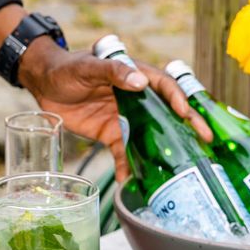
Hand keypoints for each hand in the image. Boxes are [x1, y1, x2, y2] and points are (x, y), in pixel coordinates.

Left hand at [18, 38, 211, 179]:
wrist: (44, 85)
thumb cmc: (68, 68)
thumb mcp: (88, 66)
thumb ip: (114, 72)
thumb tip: (141, 82)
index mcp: (135, 75)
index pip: (163, 86)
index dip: (177, 98)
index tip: (185, 112)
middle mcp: (136, 98)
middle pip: (166, 112)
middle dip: (187, 125)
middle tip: (205, 140)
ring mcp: (126, 118)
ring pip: (149, 136)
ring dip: (162, 152)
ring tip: (179, 168)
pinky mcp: (112, 134)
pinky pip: (124, 153)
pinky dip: (128, 167)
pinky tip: (130, 182)